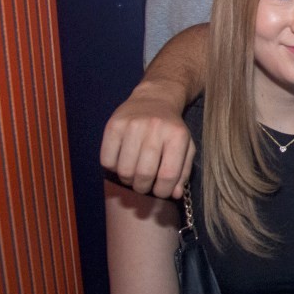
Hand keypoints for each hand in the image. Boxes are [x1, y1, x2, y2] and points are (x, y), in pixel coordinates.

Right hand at [100, 80, 193, 198]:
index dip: (163, 191)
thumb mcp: (185, 147)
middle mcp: (155, 128)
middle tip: (144, 185)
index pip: (168, 175)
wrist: (154, 100)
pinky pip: (107, 160)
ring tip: (133, 174)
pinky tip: (122, 161)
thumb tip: (175, 194)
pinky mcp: (113, 125)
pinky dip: (113, 168)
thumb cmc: (171, 130)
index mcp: (177, 135)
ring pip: (124, 170)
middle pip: (144, 174)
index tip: (160, 192)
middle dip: (143, 187)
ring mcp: (132, 125)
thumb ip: (183, 172)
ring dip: (128, 180)